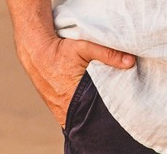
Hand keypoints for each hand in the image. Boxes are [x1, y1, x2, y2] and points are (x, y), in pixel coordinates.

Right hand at [15, 33, 134, 126]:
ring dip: (90, 115)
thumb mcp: (84, 47)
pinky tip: (89, 109)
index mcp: (73, 96)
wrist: (36, 52)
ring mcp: (59, 111)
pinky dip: (81, 114)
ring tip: (102, 108)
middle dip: (102, 115)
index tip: (121, 109)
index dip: (109, 112)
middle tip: (115, 110)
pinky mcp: (56, 110)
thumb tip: (130, 62)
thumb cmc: (60, 50)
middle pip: (90, 118)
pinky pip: (72, 117)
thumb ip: (107, 54)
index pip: (97, 112)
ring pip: (80, 119)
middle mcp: (65, 108)